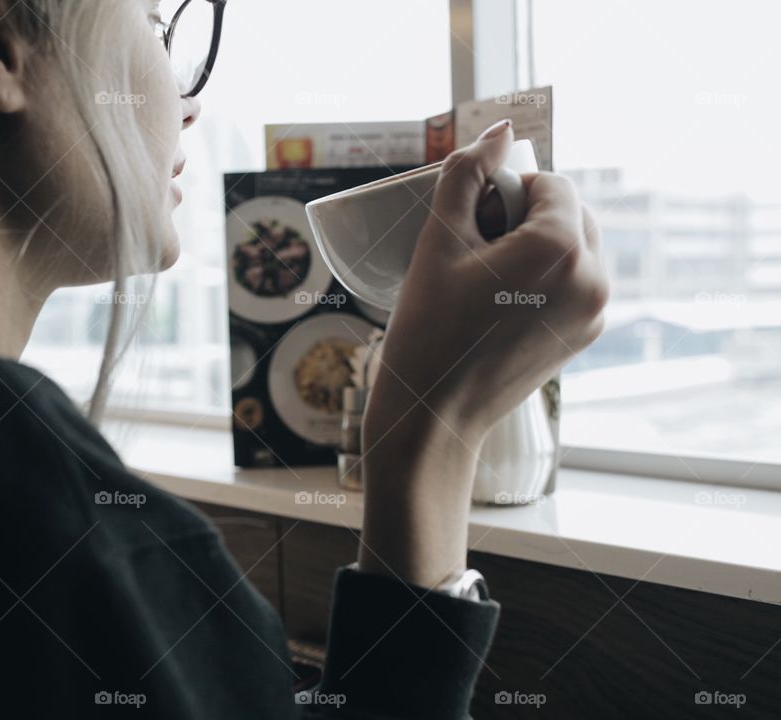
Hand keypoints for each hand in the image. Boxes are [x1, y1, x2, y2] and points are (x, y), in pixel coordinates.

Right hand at [357, 120, 607, 587]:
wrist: (434, 416)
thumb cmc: (428, 332)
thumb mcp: (438, 242)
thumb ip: (467, 175)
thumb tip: (499, 132)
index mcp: (563, 249)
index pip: (549, 184)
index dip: (505, 191)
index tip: (469, 221)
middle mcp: (594, 279)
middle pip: (568, 212)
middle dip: (524, 214)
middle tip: (474, 247)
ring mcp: (595, 312)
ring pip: (574, 245)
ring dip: (534, 242)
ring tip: (484, 274)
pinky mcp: (584, 335)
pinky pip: (574, 280)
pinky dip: (543, 274)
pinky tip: (498, 299)